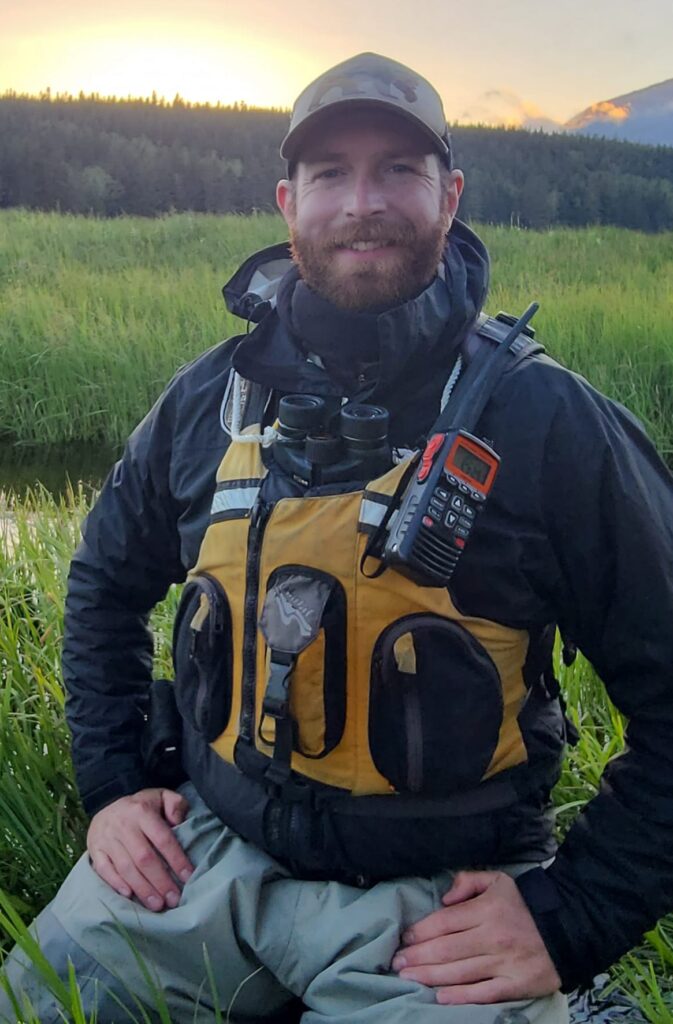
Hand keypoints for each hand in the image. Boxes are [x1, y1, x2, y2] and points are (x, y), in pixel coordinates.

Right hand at [87, 787, 193, 911]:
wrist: (107, 805)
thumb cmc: (142, 807)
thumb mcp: (161, 796)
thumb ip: (175, 804)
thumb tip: (179, 821)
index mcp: (142, 811)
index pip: (162, 838)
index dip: (176, 859)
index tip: (188, 877)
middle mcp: (123, 825)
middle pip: (144, 857)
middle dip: (160, 881)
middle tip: (173, 899)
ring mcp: (106, 838)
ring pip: (125, 867)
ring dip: (142, 888)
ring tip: (157, 905)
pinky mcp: (95, 849)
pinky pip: (104, 870)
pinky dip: (116, 884)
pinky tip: (130, 896)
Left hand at [391, 870, 560, 1004]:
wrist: (569, 925)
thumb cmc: (526, 903)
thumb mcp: (498, 880)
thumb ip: (468, 881)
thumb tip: (444, 897)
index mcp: (486, 910)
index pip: (444, 922)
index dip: (420, 931)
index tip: (404, 939)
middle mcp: (492, 937)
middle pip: (446, 949)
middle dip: (417, 956)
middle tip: (396, 963)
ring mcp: (504, 963)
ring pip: (459, 972)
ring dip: (429, 976)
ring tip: (407, 978)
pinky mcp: (516, 984)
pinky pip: (483, 993)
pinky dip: (461, 997)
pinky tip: (440, 997)